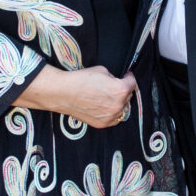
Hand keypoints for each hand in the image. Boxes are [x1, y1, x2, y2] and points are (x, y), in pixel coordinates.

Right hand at [14, 66, 137, 128]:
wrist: (64, 93)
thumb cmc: (82, 79)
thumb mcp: (103, 70)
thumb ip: (114, 77)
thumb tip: (117, 81)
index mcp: (121, 90)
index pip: (132, 83)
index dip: (128, 77)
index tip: (126, 75)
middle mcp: (119, 105)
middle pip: (128, 96)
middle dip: (124, 90)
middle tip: (115, 85)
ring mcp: (110, 117)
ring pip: (122, 109)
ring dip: (119, 102)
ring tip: (109, 96)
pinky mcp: (102, 124)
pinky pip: (113, 118)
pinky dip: (112, 112)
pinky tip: (104, 106)